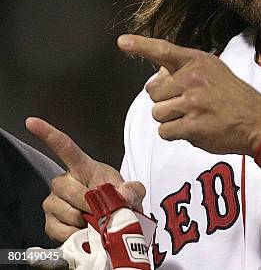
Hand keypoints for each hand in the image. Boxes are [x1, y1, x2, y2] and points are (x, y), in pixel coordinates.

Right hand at [25, 117, 145, 242]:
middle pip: (66, 186)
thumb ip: (133, 189)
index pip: (65, 147)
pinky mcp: (51, 222)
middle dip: (86, 200)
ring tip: (95, 218)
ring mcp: (55, 202)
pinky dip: (75, 233)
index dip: (48, 133)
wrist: (113, 221)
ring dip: (83, 218)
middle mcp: (65, 182)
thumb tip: (125, 194)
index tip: (32, 122)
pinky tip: (83, 229)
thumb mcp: (131, 191)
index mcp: (84, 167)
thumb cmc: (116, 199)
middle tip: (101, 208)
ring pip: (64, 209)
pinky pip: (59, 229)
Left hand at [117, 34, 260, 156]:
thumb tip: (156, 78)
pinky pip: (165, 132)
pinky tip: (194, 129)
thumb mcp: (214, 70)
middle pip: (153, 91)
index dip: (141, 45)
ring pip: (157, 113)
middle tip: (188, 103)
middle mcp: (193, 78)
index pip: (163, 50)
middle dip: (165, 100)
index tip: (122, 42)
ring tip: (193, 116)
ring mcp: (193, 102)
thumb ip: (186, 70)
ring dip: (170, 119)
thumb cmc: (233, 96)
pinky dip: (175, 134)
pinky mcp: (193, 126)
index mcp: (197, 61)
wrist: (257, 119)